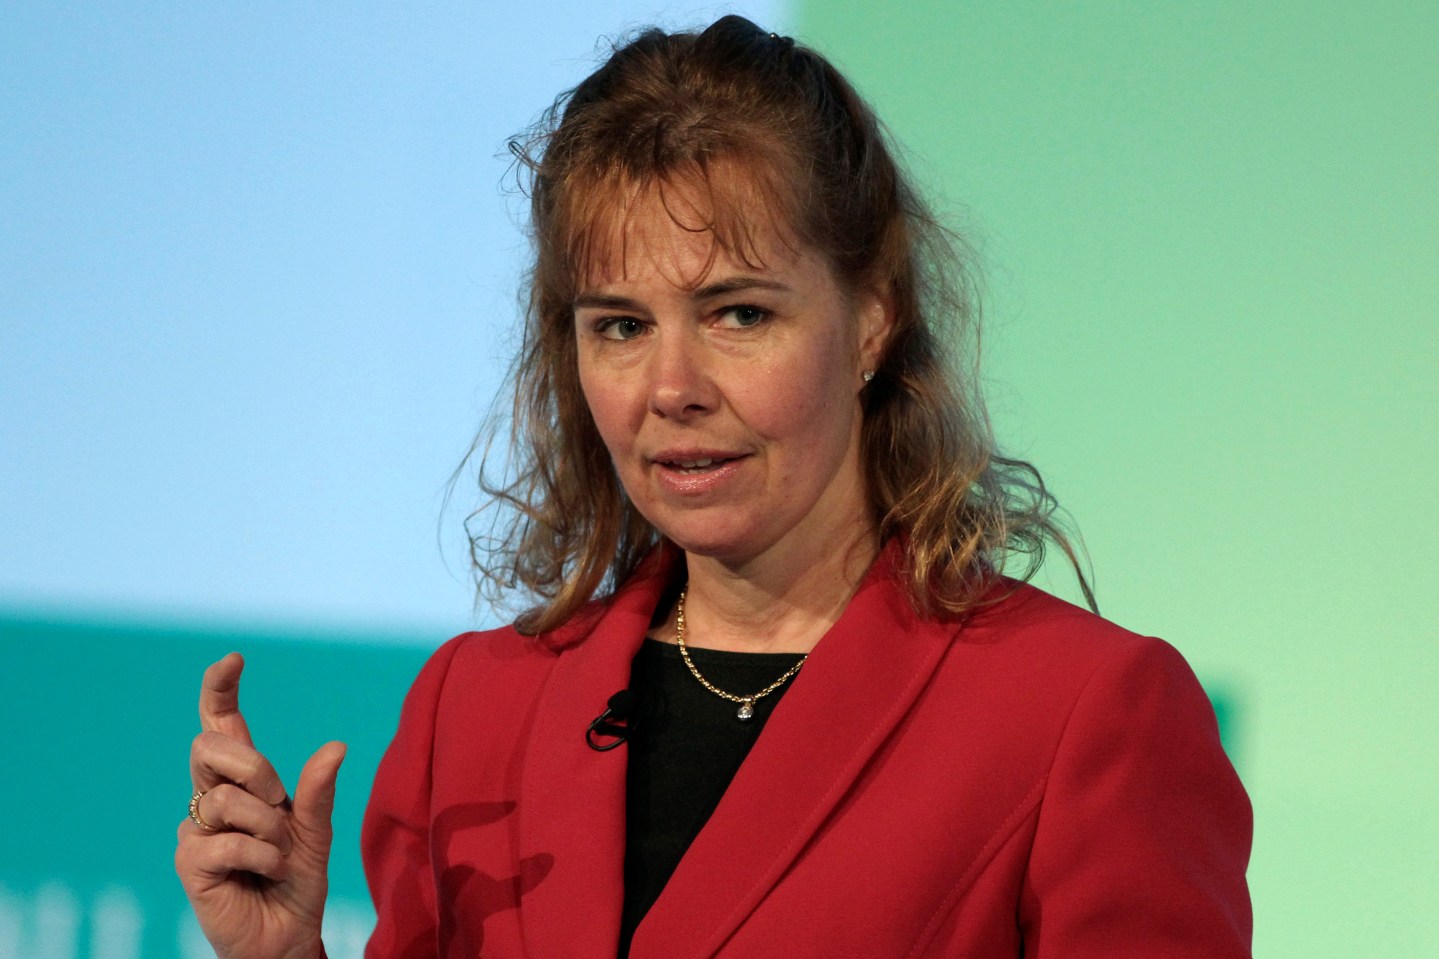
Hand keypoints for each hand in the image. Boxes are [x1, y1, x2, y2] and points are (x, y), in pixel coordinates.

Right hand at [175, 653, 346, 958]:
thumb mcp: (315, 829)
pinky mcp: (189, 862)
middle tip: (279, 804)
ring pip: (227, 799)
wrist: (287, 935)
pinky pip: (227, 841)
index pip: (221, 725)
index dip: (220, 691)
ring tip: (277, 856)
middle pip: (210, 747)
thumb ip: (318, 790)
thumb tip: (336, 745)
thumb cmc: (296, 880)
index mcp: (242, 782)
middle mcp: (212, 797)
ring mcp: (195, 829)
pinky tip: (268, 873)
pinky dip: (262, 857)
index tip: (233, 659)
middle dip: (254, 768)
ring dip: (268, 829)